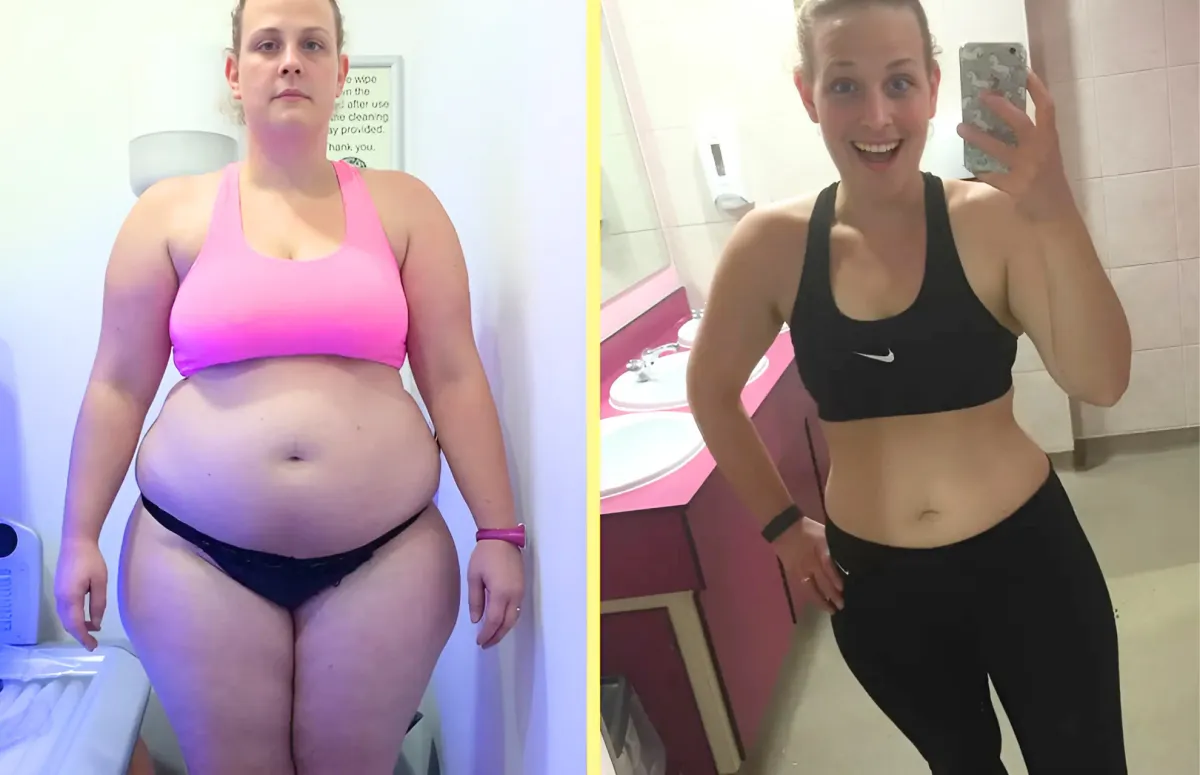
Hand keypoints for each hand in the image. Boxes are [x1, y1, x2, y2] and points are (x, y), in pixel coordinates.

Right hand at [54, 537, 107, 650]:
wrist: (76, 543)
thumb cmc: (91, 561)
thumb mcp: (100, 582)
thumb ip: (98, 604)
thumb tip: (96, 624)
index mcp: (70, 598)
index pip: (75, 624)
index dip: (83, 637)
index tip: (92, 646)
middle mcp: (60, 599)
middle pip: (67, 624)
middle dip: (79, 635)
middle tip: (93, 643)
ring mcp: (57, 594)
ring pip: (65, 618)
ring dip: (77, 626)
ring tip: (92, 631)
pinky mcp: (59, 590)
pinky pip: (65, 610)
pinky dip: (73, 618)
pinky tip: (85, 617)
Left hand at [467, 538, 524, 648]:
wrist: (502, 538)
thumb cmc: (484, 556)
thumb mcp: (474, 577)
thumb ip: (475, 601)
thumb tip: (476, 620)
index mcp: (500, 594)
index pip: (494, 621)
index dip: (487, 634)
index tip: (479, 642)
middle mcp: (514, 596)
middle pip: (507, 623)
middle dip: (497, 636)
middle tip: (485, 644)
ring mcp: (520, 592)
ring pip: (514, 618)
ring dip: (504, 629)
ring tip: (492, 636)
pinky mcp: (522, 587)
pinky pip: (517, 609)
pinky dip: (509, 619)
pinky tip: (500, 621)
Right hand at [774, 517, 843, 613]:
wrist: (784, 529)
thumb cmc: (808, 530)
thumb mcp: (824, 534)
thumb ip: (834, 548)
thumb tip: (847, 561)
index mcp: (819, 550)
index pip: (827, 566)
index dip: (835, 578)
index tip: (842, 589)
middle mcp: (810, 563)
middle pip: (821, 581)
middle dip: (832, 595)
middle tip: (841, 606)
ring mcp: (800, 570)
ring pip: (810, 589)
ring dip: (821, 600)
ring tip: (830, 610)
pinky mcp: (793, 574)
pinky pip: (803, 587)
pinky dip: (812, 596)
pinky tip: (818, 602)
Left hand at [956, 70, 1075, 220]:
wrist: (1056, 210)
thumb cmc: (1049, 178)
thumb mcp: (1047, 153)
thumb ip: (1032, 137)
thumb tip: (1005, 116)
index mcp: (1050, 138)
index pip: (1046, 106)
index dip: (1035, 87)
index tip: (1023, 70)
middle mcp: (1040, 149)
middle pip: (1020, 122)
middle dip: (1000, 107)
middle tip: (981, 95)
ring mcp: (1027, 169)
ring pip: (998, 148)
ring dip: (978, 137)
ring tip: (960, 127)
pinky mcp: (1015, 187)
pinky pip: (991, 174)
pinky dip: (979, 166)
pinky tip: (968, 160)